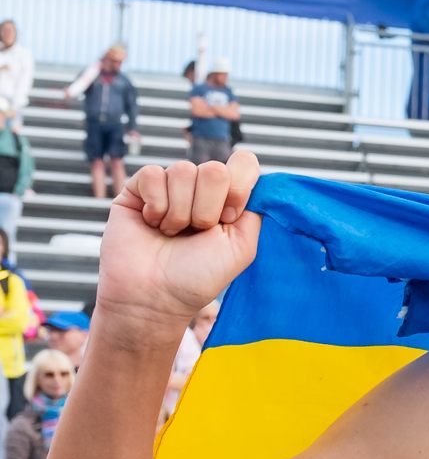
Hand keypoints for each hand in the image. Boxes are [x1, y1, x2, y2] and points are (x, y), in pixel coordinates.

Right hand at [99, 150, 260, 329]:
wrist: (154, 295)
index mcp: (228, 200)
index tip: (229, 218)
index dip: (239, 189)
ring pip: (183, 170)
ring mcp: (170, 186)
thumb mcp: (241, 247)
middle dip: (208, 207)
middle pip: (215, 169)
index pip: (244, 164)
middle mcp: (200, 190)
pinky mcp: (139, 188)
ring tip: (172, 233)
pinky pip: (153, 175)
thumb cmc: (198, 277)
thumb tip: (260, 182)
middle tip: (197, 231)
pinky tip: (152, 223)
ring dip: (180, 211)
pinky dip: (156, 205)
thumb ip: (255, 212)